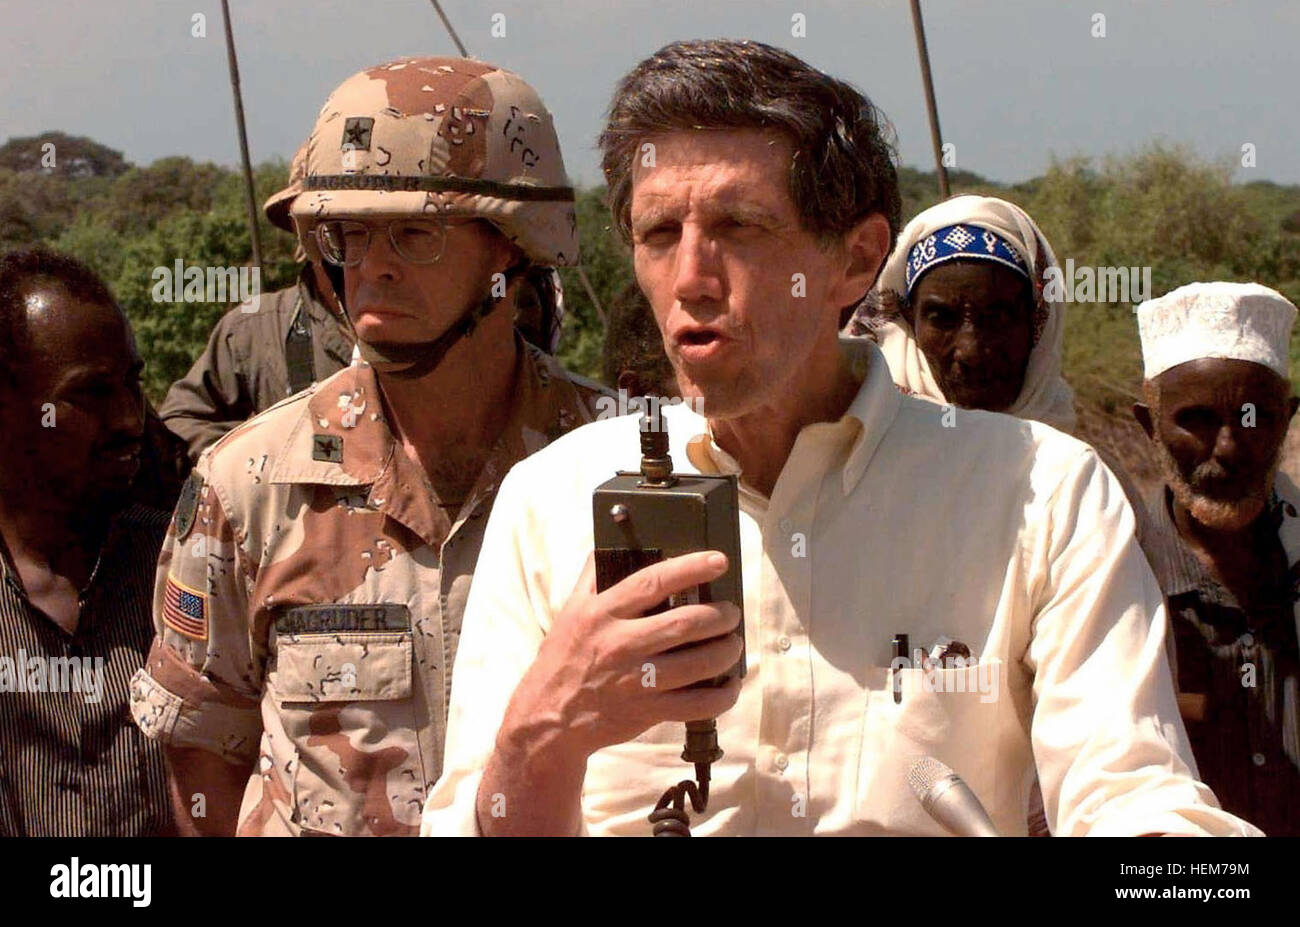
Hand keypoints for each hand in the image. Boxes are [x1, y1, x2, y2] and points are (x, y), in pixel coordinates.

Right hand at [497, 550, 742, 762]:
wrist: (548, 718)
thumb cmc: (563, 660)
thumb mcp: (570, 611)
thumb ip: (593, 577)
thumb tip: (610, 543)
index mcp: (602, 614)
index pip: (653, 582)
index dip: (690, 568)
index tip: (718, 560)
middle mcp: (621, 644)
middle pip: (685, 623)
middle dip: (720, 615)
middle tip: (731, 612)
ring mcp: (636, 680)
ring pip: (699, 663)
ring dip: (726, 651)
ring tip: (733, 643)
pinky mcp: (648, 711)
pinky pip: (698, 704)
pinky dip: (722, 695)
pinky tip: (728, 684)